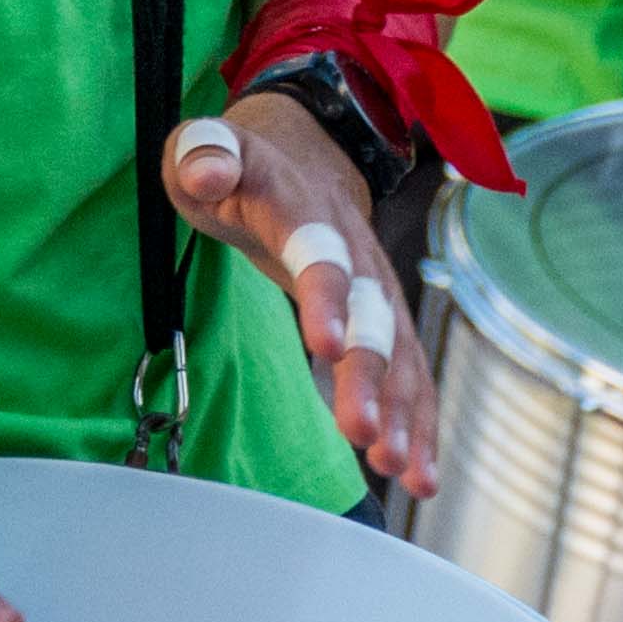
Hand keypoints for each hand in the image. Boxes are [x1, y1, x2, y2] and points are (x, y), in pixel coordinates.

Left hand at [164, 89, 440, 501]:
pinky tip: (418, 474)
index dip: (324, 296)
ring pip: (398, 353)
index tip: (327, 345)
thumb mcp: (205, 147)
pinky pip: (408, 374)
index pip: (319, 253)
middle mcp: (353, 251)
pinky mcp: (383, 322)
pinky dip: (417, 423)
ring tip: (395, 468)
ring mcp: (375, 288)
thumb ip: (203, 152)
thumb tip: (204, 170)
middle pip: (369, 316)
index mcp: (304, 208)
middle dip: (368, 377)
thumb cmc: (240, 165)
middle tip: (361, 433)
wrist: (304, 157)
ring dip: (400, 412)